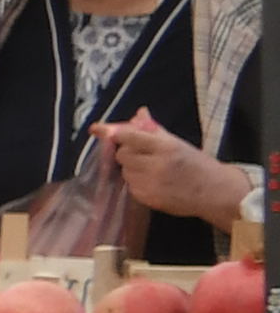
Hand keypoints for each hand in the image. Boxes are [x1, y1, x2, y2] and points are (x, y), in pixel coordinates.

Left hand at [96, 113, 239, 231]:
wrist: (216, 192)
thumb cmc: (197, 164)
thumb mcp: (178, 142)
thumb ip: (153, 129)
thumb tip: (138, 113)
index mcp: (166, 147)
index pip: (129, 136)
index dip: (114, 133)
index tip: (98, 129)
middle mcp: (156, 165)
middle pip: (122, 154)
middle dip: (127, 152)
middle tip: (143, 153)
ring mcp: (150, 184)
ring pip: (124, 170)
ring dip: (131, 168)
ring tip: (151, 169)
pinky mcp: (147, 199)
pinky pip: (130, 186)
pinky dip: (136, 182)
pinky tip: (153, 182)